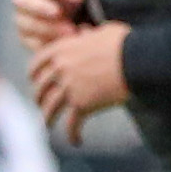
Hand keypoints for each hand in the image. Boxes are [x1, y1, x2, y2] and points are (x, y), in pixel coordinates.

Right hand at [11, 0, 94, 50]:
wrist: (80, 14)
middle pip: (20, 0)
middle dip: (41, 7)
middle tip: (61, 13)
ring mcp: (22, 20)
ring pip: (27, 24)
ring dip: (49, 28)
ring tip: (71, 32)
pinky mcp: (27, 40)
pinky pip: (32, 43)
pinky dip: (49, 44)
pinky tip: (66, 44)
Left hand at [27, 22, 131, 142]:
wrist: (137, 59)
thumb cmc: (125, 42)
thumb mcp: (102, 31)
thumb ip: (87, 34)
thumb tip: (83, 30)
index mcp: (61, 50)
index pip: (37, 63)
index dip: (33, 74)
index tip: (33, 80)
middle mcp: (60, 70)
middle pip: (40, 89)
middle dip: (39, 98)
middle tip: (42, 104)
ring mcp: (69, 89)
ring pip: (49, 109)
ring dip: (47, 120)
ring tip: (48, 126)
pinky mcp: (82, 105)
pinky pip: (72, 125)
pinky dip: (73, 135)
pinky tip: (76, 141)